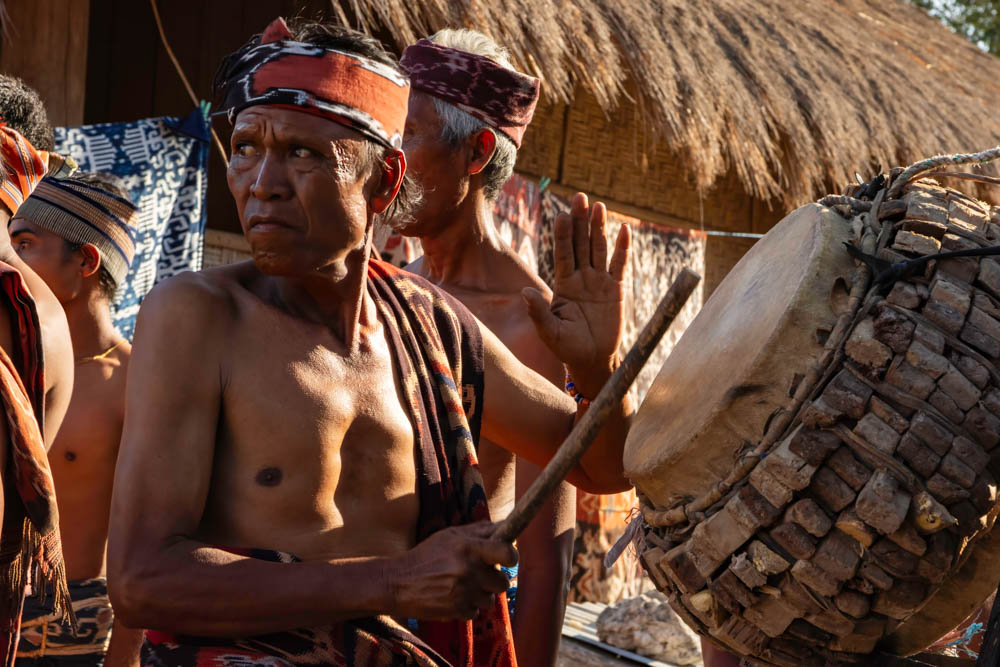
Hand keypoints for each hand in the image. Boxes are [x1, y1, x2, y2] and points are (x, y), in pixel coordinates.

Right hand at [390, 522, 516, 620]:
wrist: (398, 583)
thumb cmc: (426, 555)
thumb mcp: (450, 535)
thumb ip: (479, 531)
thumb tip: (506, 525)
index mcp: (468, 547)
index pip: (507, 553)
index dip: (511, 556)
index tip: (506, 558)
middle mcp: (468, 570)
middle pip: (503, 581)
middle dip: (493, 578)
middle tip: (478, 573)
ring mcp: (463, 593)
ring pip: (490, 599)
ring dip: (480, 594)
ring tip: (461, 585)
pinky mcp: (457, 611)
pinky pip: (476, 612)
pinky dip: (467, 606)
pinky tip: (452, 596)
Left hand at [524, 193, 629, 395]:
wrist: (592, 360)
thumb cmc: (567, 348)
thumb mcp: (549, 332)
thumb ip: (538, 312)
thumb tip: (524, 292)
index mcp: (563, 284)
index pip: (563, 253)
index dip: (563, 235)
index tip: (561, 215)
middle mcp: (581, 277)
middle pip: (581, 243)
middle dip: (580, 221)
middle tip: (579, 197)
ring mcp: (600, 281)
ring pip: (599, 248)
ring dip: (599, 227)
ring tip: (598, 206)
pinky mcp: (617, 289)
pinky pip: (620, 264)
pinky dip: (622, 248)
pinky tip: (623, 229)